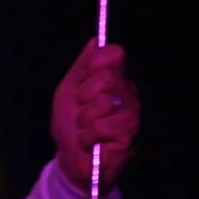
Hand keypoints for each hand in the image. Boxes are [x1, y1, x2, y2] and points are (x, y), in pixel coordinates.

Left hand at [50, 40, 140, 193]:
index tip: (81, 82)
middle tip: (80, 111)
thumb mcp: (68, 91)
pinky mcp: (128, 134)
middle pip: (106, 76)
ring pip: (104, 102)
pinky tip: (91, 142)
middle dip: (83, 96)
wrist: (70, 157)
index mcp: (112, 77)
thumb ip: (83, 66)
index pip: (114, 53)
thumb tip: (95, 40)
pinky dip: (88, 135)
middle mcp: (126, 91)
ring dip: (84, 119)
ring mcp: (130, 113)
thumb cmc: (69, 124)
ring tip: (85, 128)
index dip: (94, 65)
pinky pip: (103, 126)